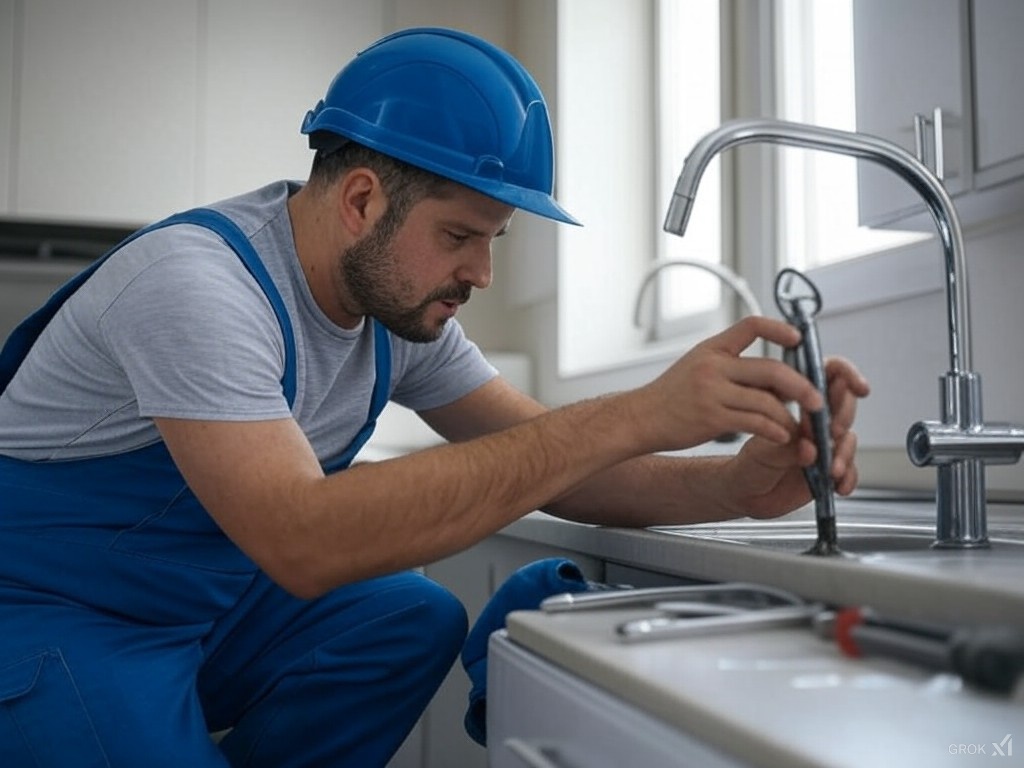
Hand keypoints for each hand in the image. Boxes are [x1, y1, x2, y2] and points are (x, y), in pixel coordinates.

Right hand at [634, 316, 827, 452]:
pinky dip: (774, 431)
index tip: (798, 339)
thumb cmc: (671, 397)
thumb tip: (776, 379)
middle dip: (801, 386)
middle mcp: (713, 366)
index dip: (779, 329)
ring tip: (799, 427)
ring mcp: (712, 392)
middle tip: (817, 400)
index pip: (751, 326)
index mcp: (712, 349)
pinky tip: (781, 437)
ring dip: (789, 417)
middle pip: (770, 369)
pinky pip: (755, 423)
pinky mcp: (712, 418)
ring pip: (767, 402)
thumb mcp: (696, 368)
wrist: (639, 418)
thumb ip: (732, 368)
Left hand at [724, 355, 870, 518]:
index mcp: (797, 401)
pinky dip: (849, 478)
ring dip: (845, 452)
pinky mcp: (830, 469)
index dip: (846, 375)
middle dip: (844, 415)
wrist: (746, 495)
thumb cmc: (749, 463)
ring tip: (832, 468)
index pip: (827, 375)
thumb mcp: (760, 451)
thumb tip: (810, 448)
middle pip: (844, 404)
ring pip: (848, 438)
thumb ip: (786, 448)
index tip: (856, 386)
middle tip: (833, 430)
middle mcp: (815, 420)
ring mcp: (825, 444)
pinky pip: (850, 471)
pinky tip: (840, 486)